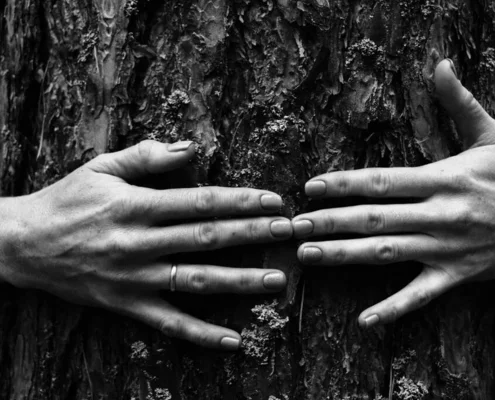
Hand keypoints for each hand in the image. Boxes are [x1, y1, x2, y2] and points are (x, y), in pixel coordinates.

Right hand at [0, 140, 292, 348]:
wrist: (21, 245)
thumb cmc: (66, 200)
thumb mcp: (100, 167)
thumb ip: (147, 155)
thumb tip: (192, 146)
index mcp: (135, 205)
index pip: (199, 201)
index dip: (240, 201)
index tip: (274, 200)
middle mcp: (137, 243)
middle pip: (206, 238)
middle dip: (252, 234)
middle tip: (290, 232)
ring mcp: (133, 278)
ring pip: (196, 281)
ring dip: (240, 282)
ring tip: (278, 281)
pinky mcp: (126, 304)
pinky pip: (169, 323)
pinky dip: (202, 335)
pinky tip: (235, 341)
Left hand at [292, 59, 494, 327]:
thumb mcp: (491, 135)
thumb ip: (459, 102)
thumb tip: (441, 64)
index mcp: (444, 179)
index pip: (383, 180)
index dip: (344, 184)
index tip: (310, 187)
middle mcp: (441, 214)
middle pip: (375, 218)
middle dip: (331, 221)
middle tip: (293, 225)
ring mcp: (447, 248)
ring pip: (387, 253)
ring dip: (344, 255)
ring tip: (307, 256)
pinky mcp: (457, 275)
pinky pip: (421, 295)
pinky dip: (393, 308)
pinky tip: (365, 321)